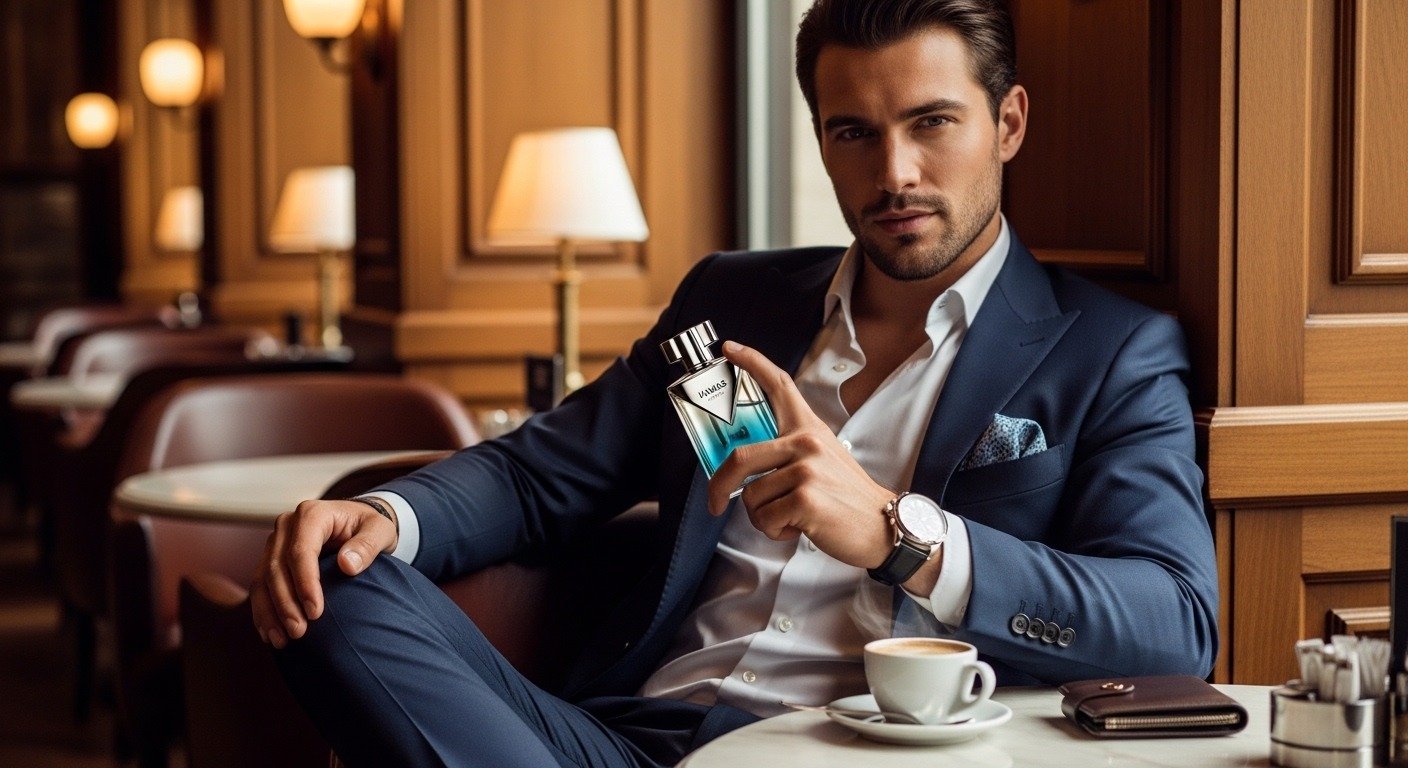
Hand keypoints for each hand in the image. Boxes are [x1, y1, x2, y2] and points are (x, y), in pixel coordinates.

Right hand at [250, 499, 396, 647]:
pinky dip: (263, 611)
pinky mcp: (270, 558)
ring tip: (281, 640)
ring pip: (262, 579)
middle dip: (285, 603)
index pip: (301, 552)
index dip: (305, 583)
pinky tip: (270, 634)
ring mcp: (275, 542)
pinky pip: (259, 586)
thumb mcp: (380, 531)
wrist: (357, 524)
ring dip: (269, 612)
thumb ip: (367, 545)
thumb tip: (347, 565)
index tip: (316, 612)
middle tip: (299, 632)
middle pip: (276, 567)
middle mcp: (287, 525)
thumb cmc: (369, 527)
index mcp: (312, 514)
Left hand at [706, 340, 895, 569]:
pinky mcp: (806, 498)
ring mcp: (806, 469)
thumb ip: (791, 451)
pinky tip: (799, 528)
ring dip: (763, 517)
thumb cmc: (847, 498)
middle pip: (740, 457)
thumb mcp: (825, 459)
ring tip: (791, 518)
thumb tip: (748, 465)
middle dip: (719, 486)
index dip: (751, 363)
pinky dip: (775, 531)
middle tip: (715, 503)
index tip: (729, 349)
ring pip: (751, 497)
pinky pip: (765, 519)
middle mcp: (806, 443)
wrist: (884, 526)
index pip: (779, 385)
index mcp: (809, 429)